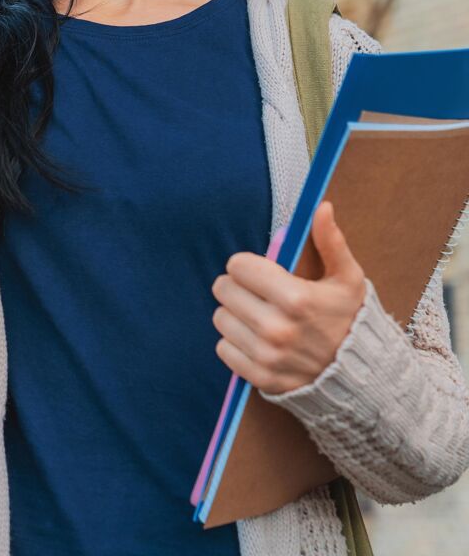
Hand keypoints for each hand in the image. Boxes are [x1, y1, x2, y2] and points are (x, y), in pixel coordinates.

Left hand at [211, 201, 366, 394]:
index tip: (260, 271)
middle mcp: (277, 328)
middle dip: (237, 286)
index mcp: (295, 298)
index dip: (247, 265)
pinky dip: (235, 342)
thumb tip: (322, 206)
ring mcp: (267, 356)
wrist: (365, 379)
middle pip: (223, 290)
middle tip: (257, 293)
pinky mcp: (260, 377)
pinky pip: (223, 349)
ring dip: (234, 314)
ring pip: (220, 318)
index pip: (238, 266)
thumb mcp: (348, 279)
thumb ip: (331, 241)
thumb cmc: (352, 321)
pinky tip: (257, 340)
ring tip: (258, 315)